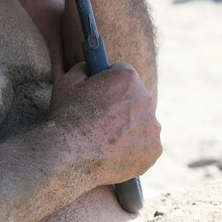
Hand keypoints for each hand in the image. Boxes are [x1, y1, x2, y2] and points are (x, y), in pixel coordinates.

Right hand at [48, 59, 160, 185]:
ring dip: (129, 126)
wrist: (69, 155)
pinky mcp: (154, 150)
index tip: (100, 92)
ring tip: (105, 138)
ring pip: (142, 121)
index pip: (123, 71)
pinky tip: (115, 151)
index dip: (109, 81)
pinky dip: (134, 147)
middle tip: (101, 118)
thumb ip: (85, 68)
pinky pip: (146, 143)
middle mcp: (147, 99)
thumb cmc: (66, 117)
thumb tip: (91, 66)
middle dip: (122, 103)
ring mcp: (153, 127)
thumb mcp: (68, 81)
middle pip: (136, 96)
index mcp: (128, 78)